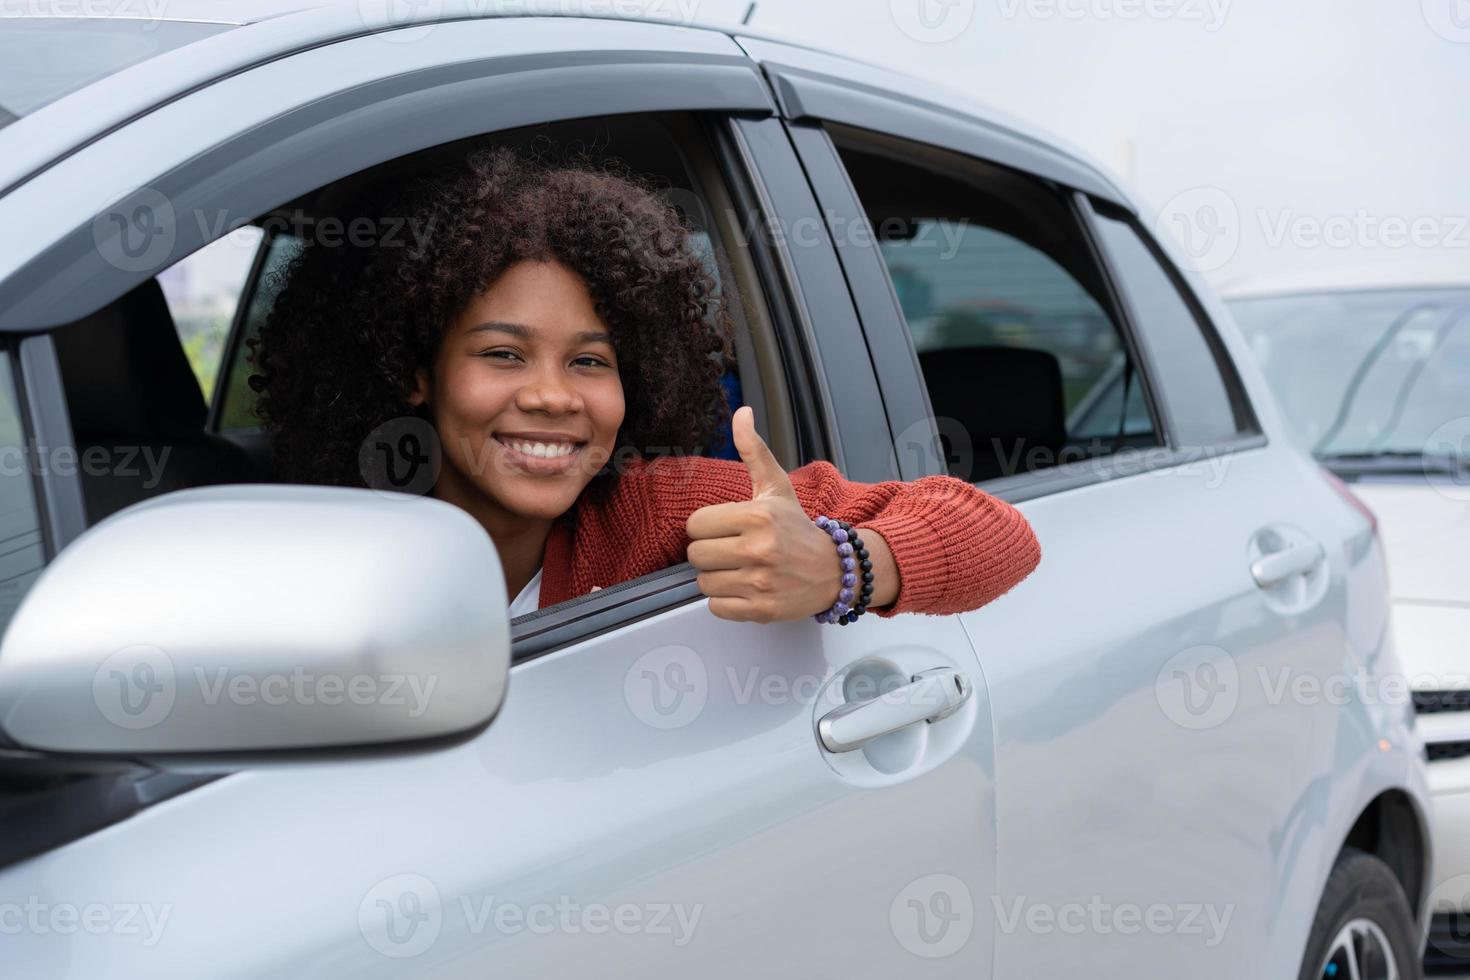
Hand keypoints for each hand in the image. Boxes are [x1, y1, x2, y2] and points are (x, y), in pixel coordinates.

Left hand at [686, 406, 843, 622]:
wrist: (835, 569)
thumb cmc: (798, 528)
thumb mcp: (776, 487)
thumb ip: (753, 451)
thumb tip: (741, 412)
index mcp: (757, 516)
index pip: (695, 525)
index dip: (706, 527)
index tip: (724, 528)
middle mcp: (759, 549)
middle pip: (695, 555)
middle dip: (709, 553)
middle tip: (731, 550)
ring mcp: (761, 582)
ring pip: (703, 583)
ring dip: (717, 577)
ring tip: (740, 569)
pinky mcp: (762, 610)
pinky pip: (716, 607)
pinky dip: (726, 601)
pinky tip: (745, 587)